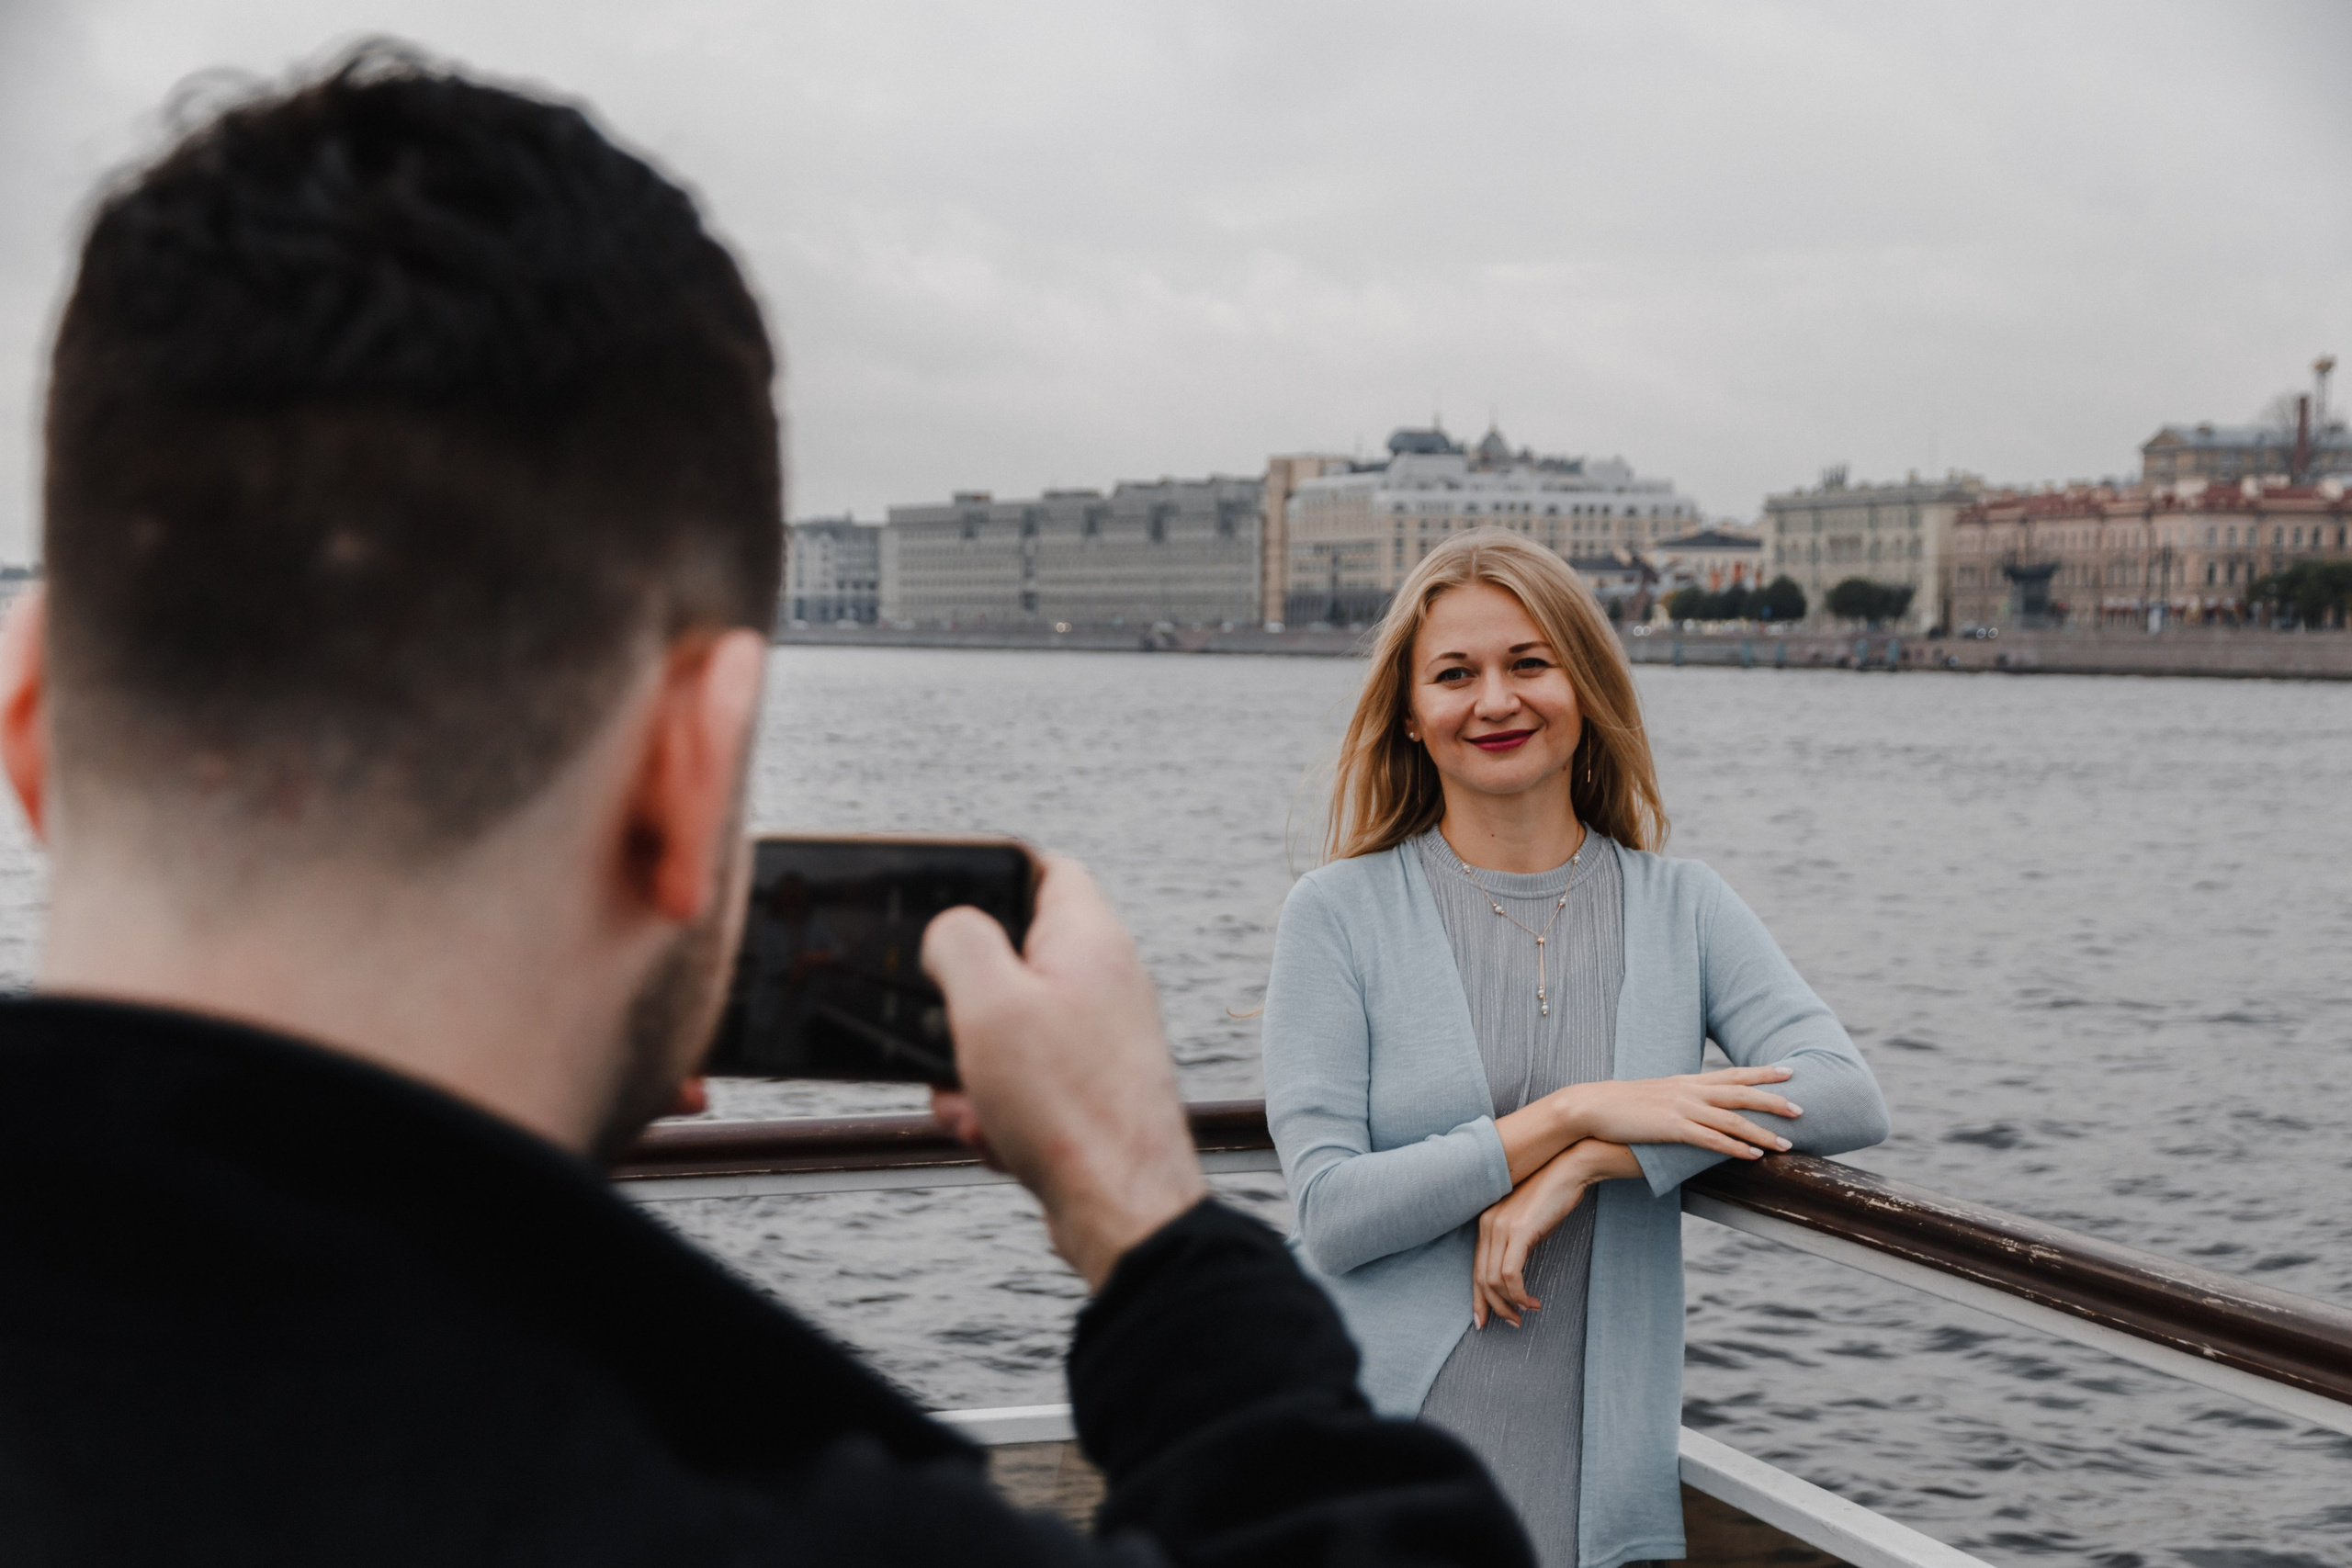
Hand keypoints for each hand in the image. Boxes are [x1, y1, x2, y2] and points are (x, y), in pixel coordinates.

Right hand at [921, 855, 1206, 1290]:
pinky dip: (997, 1107)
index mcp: (1089, 939)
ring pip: (1009, 1030)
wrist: (1123, 1209)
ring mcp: (1100, 1038)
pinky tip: (995, 1137)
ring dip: (972, 1067)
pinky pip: (1024, 1083)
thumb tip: (949, 929)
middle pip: (1012, 959)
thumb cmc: (1066, 1105)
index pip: (1045, 869)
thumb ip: (960, 942)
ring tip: (974, 1102)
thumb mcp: (989, 1004)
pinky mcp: (1090, 1090)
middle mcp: (1103, 982)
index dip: (990, 874)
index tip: (945, 901)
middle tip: (947, 1032)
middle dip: (963, 1003)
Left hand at [1471, 1140, 1637, 1327]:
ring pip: (1493, 1280)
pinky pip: (1510, 1274)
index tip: (1484, 1320)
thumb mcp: (1528, 1224)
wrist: (1568, 1169)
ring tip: (1525, 1313)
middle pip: (1481, 1278)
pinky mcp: (1519, 1231)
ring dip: (1509, 1304)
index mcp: (1486, 1223)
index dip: (1479, 1298)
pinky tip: (1532, 1301)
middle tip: (1512, 1323)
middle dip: (1493, 1307)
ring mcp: (1500, 1227)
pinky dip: (1519, 1294)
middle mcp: (1487, 1225)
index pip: (1475, 1268)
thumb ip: (1515, 1245)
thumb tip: (1513, 1276)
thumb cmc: (1552, 1197)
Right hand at [1499, 1065, 1800, 1175]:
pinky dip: (1735, 1147)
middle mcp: (1689, 1091)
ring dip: (1762, 1132)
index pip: (1732, 1075)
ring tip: (1788, 1142)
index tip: (1789, 1071)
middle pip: (1740, 1094)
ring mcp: (1681, 1108)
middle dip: (1774, 1101)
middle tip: (1803, 1106)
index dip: (1762, 1074)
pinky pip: (1711, 1139)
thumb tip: (1694, 1109)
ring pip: (1732, 1119)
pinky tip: (1753, 1156)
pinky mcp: (1672, 1128)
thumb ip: (1677, 1101)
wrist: (1590, 1106)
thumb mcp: (1654, 1097)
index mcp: (1686, 1082)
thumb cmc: (1619, 1105)